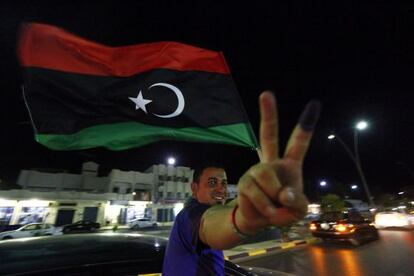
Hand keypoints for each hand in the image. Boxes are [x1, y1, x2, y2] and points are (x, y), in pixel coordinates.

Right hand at [236, 91, 320, 233]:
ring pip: (267, 175)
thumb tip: (282, 193)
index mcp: (289, 164)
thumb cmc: (282, 210)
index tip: (314, 104)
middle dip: (268, 114)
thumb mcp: (298, 210)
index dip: (306, 125)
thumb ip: (297, 202)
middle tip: (266, 93)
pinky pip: (259, 193)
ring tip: (276, 207)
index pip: (298, 143)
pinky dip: (267, 208)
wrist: (259, 221)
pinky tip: (267, 211)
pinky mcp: (245, 182)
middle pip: (268, 135)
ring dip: (275, 197)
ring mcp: (256, 170)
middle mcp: (271, 162)